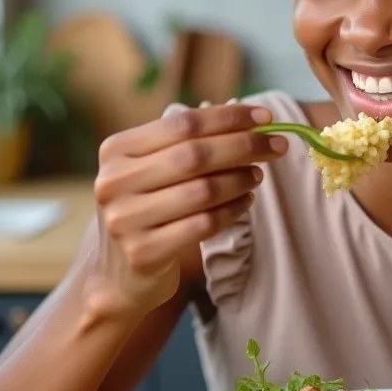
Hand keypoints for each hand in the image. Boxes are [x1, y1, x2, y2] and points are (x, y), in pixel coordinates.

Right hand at [90, 103, 287, 316]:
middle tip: (277, 146)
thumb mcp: (155, 170)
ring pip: (202, 191)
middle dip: (244, 146)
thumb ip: (190, 142)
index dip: (229, 118)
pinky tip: (245, 202)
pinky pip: (203, 224)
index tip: (266, 117)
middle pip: (194, 155)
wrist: (121, 273)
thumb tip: (248, 118)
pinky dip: (232, 210)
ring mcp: (125, 220)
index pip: (183, 123)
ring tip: (258, 176)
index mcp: (116, 150)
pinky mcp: (143, 253)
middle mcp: (114, 182)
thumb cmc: (150, 209)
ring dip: (240, 180)